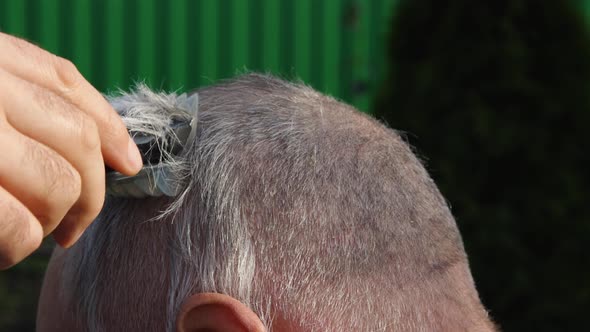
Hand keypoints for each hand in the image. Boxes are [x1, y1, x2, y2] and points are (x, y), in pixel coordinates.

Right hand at [0, 33, 142, 268]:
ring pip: (60, 184)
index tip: (129, 163)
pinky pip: (21, 226)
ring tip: (35, 232)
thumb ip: (21, 104)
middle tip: (76, 226)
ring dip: (57, 219)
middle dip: (92, 191)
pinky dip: (21, 245)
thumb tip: (107, 151)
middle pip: (78, 137)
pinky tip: (8, 247)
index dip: (108, 125)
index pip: (63, 80)